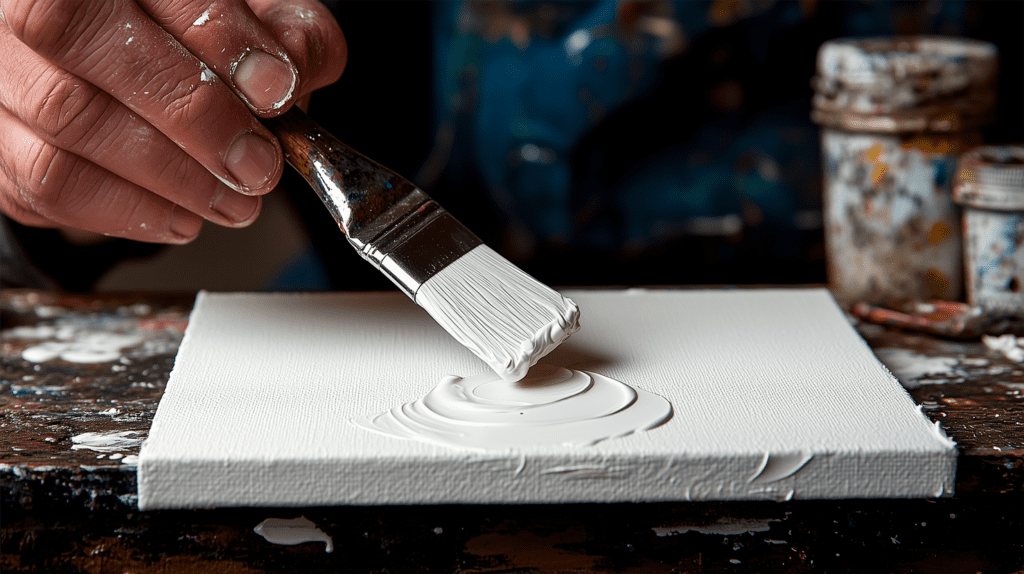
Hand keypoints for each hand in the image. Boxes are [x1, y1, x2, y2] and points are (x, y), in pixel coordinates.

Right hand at [0, 0, 345, 242]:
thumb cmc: (195, 39)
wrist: (130, 67)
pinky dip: (124, 212)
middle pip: (78, 38)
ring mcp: (1, 72)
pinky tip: (181, 217)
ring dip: (166, 179)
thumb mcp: (255, 18)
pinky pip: (40, 184)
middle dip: (192, 119)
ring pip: (61, 122)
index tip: (275, 91)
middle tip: (257, 166)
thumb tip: (286, 72)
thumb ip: (286, 34)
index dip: (216, 39)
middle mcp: (25, 4)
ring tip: (233, 201)